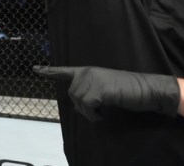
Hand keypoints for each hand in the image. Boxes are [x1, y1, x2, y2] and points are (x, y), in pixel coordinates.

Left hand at [33, 65, 179, 120]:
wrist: (149, 90)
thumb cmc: (129, 90)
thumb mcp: (106, 88)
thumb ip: (90, 90)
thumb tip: (80, 103)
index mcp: (88, 70)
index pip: (65, 70)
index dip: (49, 71)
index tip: (35, 69)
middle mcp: (87, 72)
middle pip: (72, 95)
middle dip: (83, 107)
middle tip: (100, 108)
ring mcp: (91, 80)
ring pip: (78, 102)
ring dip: (90, 112)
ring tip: (104, 108)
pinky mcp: (97, 90)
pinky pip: (86, 108)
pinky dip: (94, 115)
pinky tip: (104, 112)